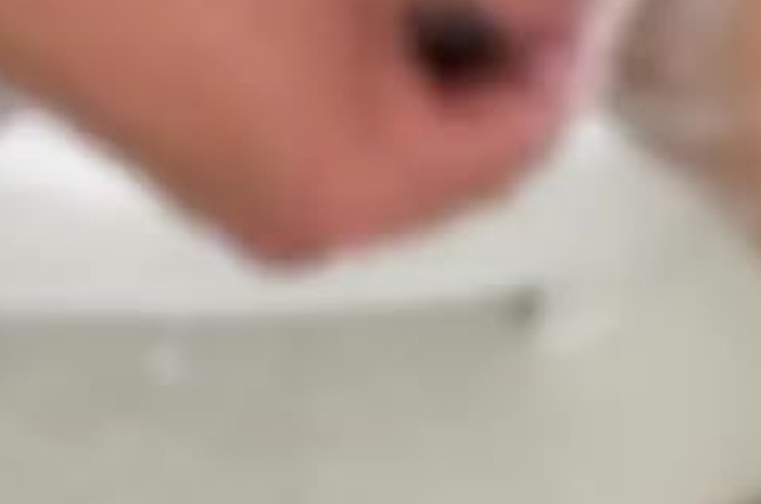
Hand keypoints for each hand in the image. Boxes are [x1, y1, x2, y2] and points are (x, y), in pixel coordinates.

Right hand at [0, 0, 588, 260]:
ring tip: (418, 1)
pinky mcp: (195, 162)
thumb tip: (565, 12)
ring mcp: (240, 201)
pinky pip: (317, 133)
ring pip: (382, 144)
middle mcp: (305, 224)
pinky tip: (341, 16)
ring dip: (420, 65)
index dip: (566, 56)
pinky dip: (352, 76)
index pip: (518, 144)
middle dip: (490, 61)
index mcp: (360, 191)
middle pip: (451, 158)